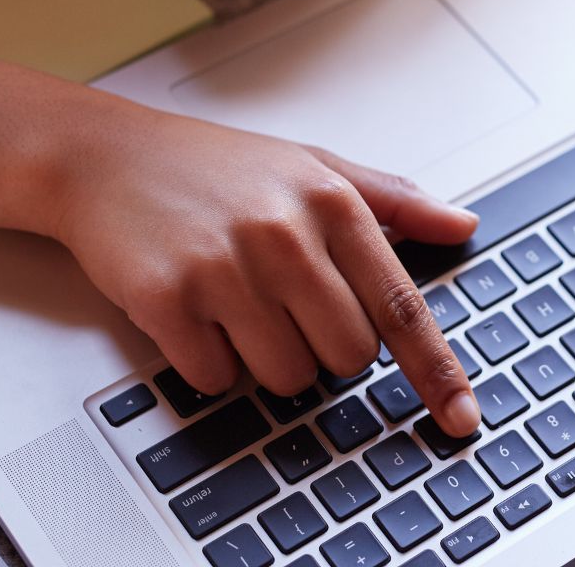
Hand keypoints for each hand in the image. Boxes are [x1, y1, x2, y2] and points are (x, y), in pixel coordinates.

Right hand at [53, 101, 481, 435]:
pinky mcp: (168, 299)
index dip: (435, 370)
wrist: (111, 157)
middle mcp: (284, 235)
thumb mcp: (314, 165)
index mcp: (331, 202)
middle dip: (324, 344)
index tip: (459, 416)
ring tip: (237, 297)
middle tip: (287, 298)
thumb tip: (463, 225)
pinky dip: (209, 359)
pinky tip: (195, 306)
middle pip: (346, 356)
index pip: (400, 305)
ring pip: (286, 378)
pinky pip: (217, 379)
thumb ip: (395, 199)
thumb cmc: (218, 165)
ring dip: (266, 356)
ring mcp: (225, 269)